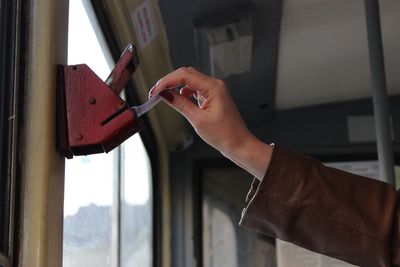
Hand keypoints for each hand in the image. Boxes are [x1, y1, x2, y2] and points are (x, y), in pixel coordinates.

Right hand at [150, 67, 271, 178]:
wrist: (239, 144)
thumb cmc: (224, 134)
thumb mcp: (198, 120)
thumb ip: (180, 104)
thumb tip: (164, 94)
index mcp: (213, 87)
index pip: (184, 75)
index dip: (166, 82)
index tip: (155, 91)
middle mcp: (215, 85)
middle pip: (186, 74)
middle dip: (169, 81)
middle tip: (155, 93)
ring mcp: (214, 90)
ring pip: (190, 80)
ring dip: (175, 86)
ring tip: (163, 96)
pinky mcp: (213, 97)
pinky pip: (195, 89)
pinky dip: (184, 92)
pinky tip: (178, 99)